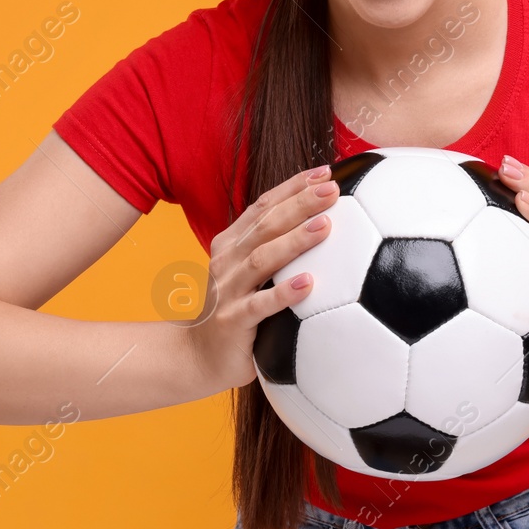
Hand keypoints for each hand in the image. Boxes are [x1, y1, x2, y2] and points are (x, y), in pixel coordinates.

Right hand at [187, 164, 339, 395]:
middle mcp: (226, 260)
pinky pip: (260, 306)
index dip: (293, 187)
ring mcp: (227, 290)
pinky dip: (284, 293)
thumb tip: (324, 224)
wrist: (195, 356)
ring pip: (262, 259)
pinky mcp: (232, 321)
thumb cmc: (234, 311)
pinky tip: (309, 284)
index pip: (263, 206)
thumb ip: (274, 250)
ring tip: (325, 226)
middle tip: (332, 190)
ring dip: (294, 241)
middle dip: (299, 204)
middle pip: (265, 224)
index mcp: (231, 243)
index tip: (325, 172)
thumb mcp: (248, 274)